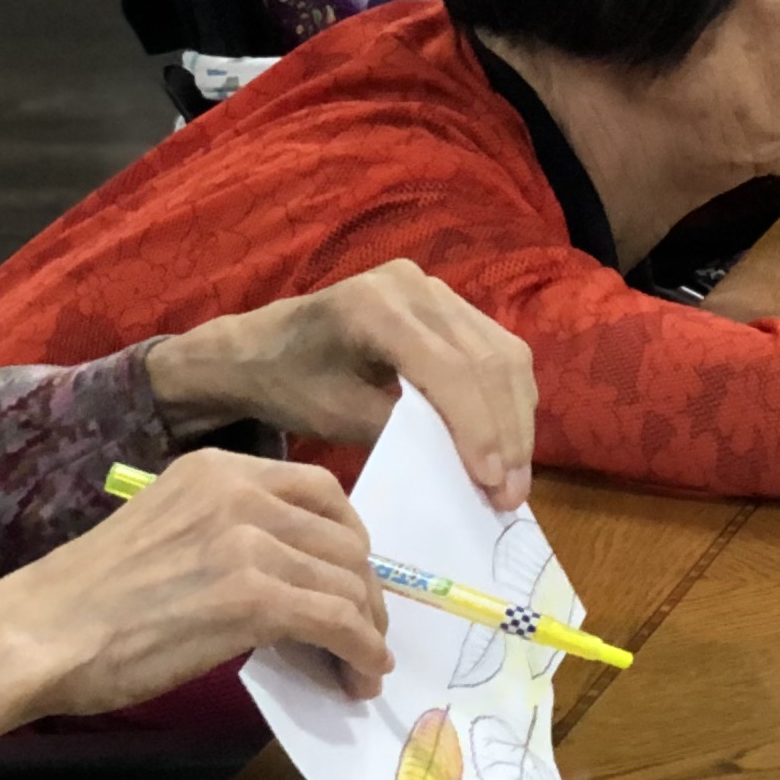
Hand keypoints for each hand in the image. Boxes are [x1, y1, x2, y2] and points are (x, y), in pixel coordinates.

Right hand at [0, 450, 394, 770]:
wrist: (37, 635)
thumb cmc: (88, 601)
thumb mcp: (169, 533)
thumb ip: (233, 536)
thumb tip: (297, 577)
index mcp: (218, 470)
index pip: (321, 491)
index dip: (350, 542)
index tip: (351, 581)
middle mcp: (239, 491)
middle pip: (344, 538)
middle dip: (365, 591)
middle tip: (366, 633)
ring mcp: (247, 540)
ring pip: (348, 582)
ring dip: (368, 630)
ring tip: (364, 667)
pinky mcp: (252, 596)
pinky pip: (337, 621)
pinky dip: (360, 651)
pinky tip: (360, 676)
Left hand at [138, 261, 533, 509]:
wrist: (262, 348)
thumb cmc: (289, 385)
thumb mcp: (338, 417)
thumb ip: (404, 433)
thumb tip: (471, 470)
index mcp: (376, 306)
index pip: (449, 368)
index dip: (479, 428)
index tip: (493, 484)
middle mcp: (416, 286)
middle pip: (489, 360)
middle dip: (508, 433)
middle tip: (513, 494)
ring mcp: (437, 290)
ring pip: (506, 355)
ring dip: (517, 420)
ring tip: (516, 477)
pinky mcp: (451, 305)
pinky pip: (499, 350)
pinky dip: (508, 400)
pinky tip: (507, 442)